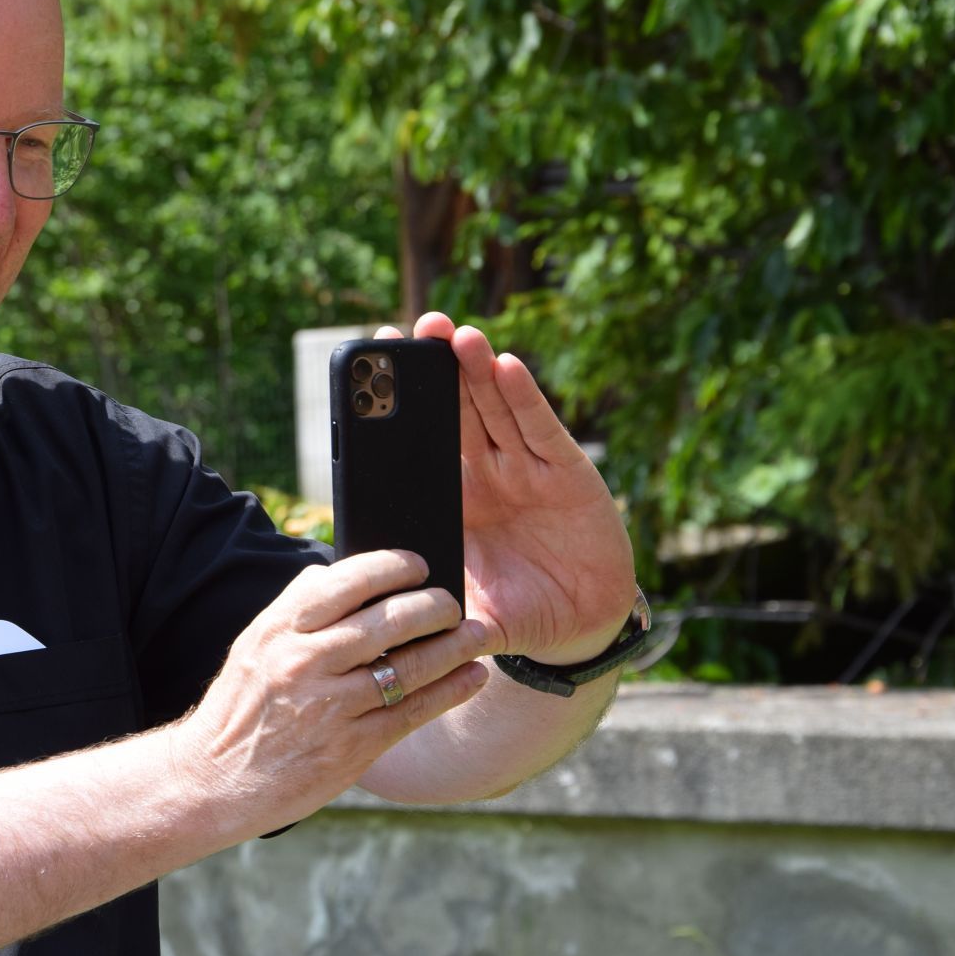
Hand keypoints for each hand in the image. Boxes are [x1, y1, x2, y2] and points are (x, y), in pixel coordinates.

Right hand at [169, 550, 491, 833]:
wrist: (213, 782)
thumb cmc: (239, 709)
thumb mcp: (253, 646)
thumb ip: (295, 609)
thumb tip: (335, 570)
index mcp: (279, 630)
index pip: (346, 581)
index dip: (392, 567)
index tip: (419, 564)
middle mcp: (304, 663)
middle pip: (387, 620)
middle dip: (434, 606)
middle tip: (454, 602)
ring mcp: (329, 707)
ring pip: (409, 665)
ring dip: (453, 647)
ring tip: (477, 634)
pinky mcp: (350, 748)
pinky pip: (412, 711)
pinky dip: (449, 690)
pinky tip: (470, 678)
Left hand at [377, 315, 635, 664]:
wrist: (583, 627)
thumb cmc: (518, 613)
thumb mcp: (466, 609)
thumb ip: (434, 606)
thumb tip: (388, 607)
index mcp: (451, 499)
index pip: (418, 444)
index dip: (398, 410)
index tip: (370, 370)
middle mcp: (485, 473)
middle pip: (455, 410)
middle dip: (436, 368)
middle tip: (415, 329)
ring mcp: (525, 468)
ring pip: (494, 408)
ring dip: (475, 370)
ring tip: (454, 334)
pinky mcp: (566, 473)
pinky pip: (540, 429)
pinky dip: (523, 398)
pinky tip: (506, 366)